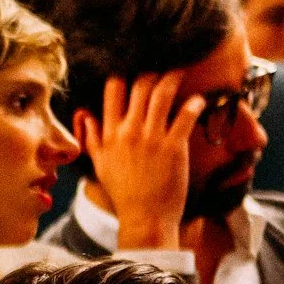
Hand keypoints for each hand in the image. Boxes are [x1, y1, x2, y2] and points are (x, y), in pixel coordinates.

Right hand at [76, 72, 203, 250]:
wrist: (144, 217)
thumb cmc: (124, 193)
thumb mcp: (100, 165)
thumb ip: (92, 137)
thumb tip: (84, 114)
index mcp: (110, 134)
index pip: (113, 91)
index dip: (124, 74)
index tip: (134, 69)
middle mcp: (129, 132)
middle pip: (140, 86)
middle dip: (153, 71)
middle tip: (164, 66)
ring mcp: (151, 138)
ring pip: (162, 94)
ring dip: (173, 78)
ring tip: (182, 71)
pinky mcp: (174, 147)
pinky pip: (185, 116)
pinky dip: (194, 104)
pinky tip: (199, 100)